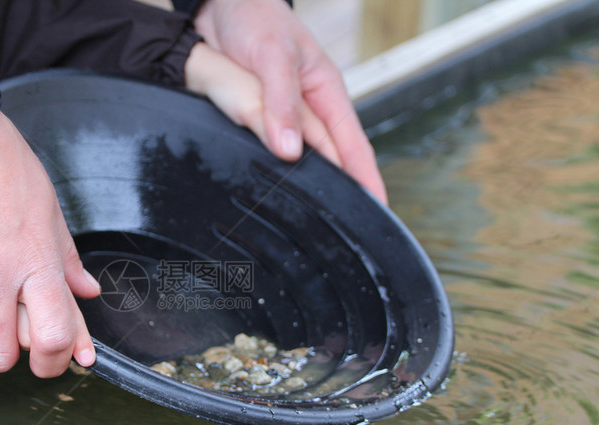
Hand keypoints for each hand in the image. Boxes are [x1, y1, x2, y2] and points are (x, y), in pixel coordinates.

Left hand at [194, 0, 387, 202]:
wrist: (220, 6)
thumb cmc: (255, 18)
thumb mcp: (273, 58)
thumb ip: (281, 103)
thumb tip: (291, 152)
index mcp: (325, 91)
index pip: (353, 145)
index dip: (365, 178)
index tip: (378, 209)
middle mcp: (309, 107)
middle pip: (332, 159)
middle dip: (343, 191)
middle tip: (348, 227)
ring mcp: (286, 115)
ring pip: (303, 159)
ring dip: (311, 185)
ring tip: (320, 219)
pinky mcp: (261, 118)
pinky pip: (274, 151)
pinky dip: (279, 172)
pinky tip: (280, 190)